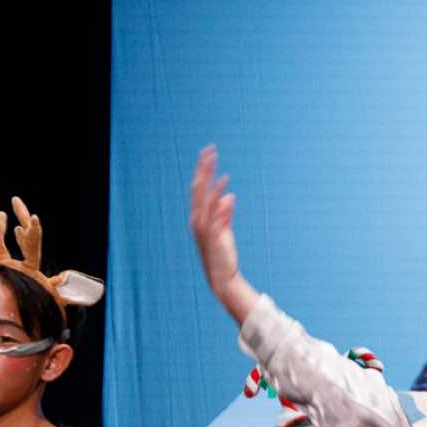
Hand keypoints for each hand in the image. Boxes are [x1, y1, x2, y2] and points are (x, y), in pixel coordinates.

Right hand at [188, 145, 259, 323]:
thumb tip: (230, 195)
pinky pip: (213, 209)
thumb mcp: (225, 230)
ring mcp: (203, 226)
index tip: (208, 155)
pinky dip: (217, 194)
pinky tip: (224, 181)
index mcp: (199, 218)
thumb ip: (226, 213)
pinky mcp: (213, 233)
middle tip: (209, 149)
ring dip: (208, 175)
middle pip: (198, 188)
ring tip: (212, 157)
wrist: (223, 278)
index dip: (203, 173)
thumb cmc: (224, 255)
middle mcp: (197, 220)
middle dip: (203, 168)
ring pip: (203, 194)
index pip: (199, 190)